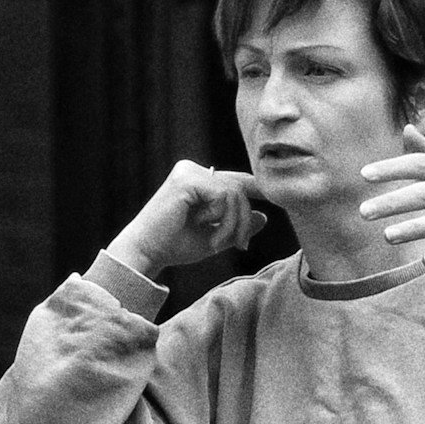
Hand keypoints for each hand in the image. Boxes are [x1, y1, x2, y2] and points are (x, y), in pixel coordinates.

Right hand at [107, 161, 267, 276]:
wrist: (146, 253)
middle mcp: (193, 169)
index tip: (278, 203)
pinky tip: (210, 235)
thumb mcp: (214, 237)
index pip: (235, 181)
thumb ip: (236, 226)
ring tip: (219, 244)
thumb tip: (263, 217)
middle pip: (239, 186)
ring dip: (234, 224)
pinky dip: (224, 220)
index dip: (257, 190)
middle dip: (244, 219)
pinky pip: (224, 196)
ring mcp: (189, 171)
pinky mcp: (187, 180)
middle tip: (240, 245)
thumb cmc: (174, 246)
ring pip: (234, 192)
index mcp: (196, 179)